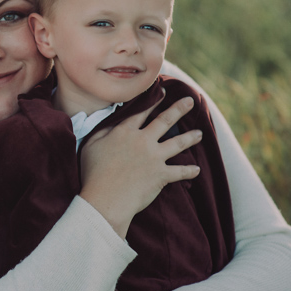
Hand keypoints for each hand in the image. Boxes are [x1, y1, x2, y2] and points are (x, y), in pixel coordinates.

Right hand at [79, 95, 202, 234]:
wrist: (106, 198)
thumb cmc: (93, 173)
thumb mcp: (91, 145)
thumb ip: (102, 131)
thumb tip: (110, 123)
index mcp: (125, 132)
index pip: (141, 113)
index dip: (152, 102)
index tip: (163, 92)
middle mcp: (143, 141)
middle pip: (165, 121)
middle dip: (179, 109)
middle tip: (190, 101)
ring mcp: (154, 158)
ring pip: (178, 143)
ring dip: (190, 137)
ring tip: (200, 133)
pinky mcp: (161, 175)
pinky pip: (180, 172)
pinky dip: (189, 171)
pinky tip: (197, 170)